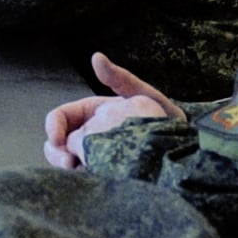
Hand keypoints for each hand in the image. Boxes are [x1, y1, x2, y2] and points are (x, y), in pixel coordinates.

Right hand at [41, 54, 181, 169]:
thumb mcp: (143, 95)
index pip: (60, 117)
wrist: (183, 145)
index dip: (53, 127)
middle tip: (69, 163)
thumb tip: (96, 57)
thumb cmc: (166, 116)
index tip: (58, 139)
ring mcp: (96, 155)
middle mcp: (90, 134)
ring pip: (69, 163)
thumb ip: (120, 78)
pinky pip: (87, 178)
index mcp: (92, 114)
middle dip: (56, 153)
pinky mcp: (105, 173)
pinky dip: (85, 180)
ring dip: (69, 169)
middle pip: (57, 144)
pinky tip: (97, 180)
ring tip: (83, 173)